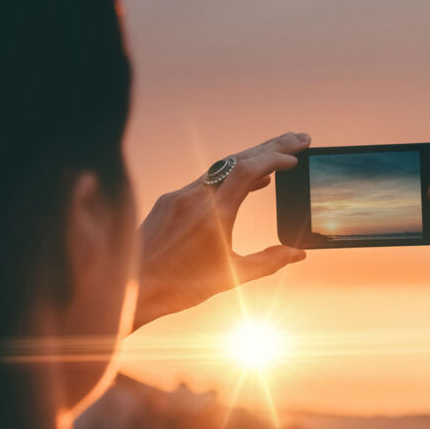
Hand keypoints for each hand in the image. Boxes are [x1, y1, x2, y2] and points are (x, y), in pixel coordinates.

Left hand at [134, 132, 310, 328]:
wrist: (129, 290)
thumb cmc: (179, 287)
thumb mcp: (232, 277)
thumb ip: (269, 262)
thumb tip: (298, 254)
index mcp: (214, 214)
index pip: (247, 170)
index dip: (274, 158)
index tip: (296, 157)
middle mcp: (195, 197)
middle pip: (238, 159)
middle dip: (272, 146)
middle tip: (300, 138)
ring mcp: (179, 197)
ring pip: (221, 167)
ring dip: (252, 158)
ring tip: (280, 155)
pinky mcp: (168, 202)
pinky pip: (206, 179)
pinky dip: (231, 174)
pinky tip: (249, 181)